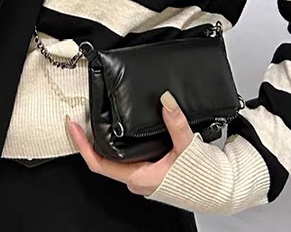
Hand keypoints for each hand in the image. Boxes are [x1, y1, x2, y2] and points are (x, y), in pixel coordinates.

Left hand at [65, 90, 193, 196]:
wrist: (218, 190)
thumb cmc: (203, 177)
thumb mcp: (188, 147)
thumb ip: (176, 123)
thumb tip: (166, 100)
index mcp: (140, 178)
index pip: (99, 163)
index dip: (82, 144)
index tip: (72, 125)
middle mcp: (137, 179)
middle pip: (103, 159)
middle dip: (89, 138)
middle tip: (80, 116)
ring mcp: (142, 176)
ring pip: (115, 159)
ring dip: (103, 140)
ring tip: (94, 119)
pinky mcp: (150, 171)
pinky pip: (127, 157)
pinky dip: (118, 142)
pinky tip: (120, 129)